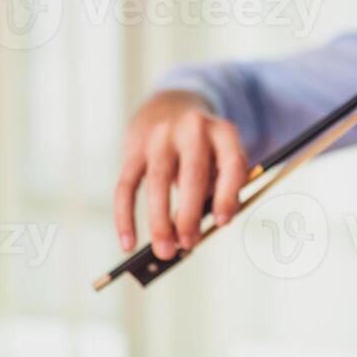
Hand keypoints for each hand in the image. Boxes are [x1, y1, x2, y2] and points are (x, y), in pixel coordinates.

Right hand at [114, 90, 249, 259]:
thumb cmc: (202, 148)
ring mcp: (160, 137)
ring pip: (157, 182)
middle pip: (191, 174)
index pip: (231, 163)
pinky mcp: (134, 149)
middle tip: (189, 244)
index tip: (221, 224)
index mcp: (222, 133)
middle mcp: (192, 129)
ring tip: (164, 250)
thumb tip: (191, 237)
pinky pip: (126, 186)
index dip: (227, 195)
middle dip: (189, 215)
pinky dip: (125, 217)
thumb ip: (215, 191)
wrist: (169, 107)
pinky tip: (128, 243)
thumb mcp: (219, 157)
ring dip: (160, 222)